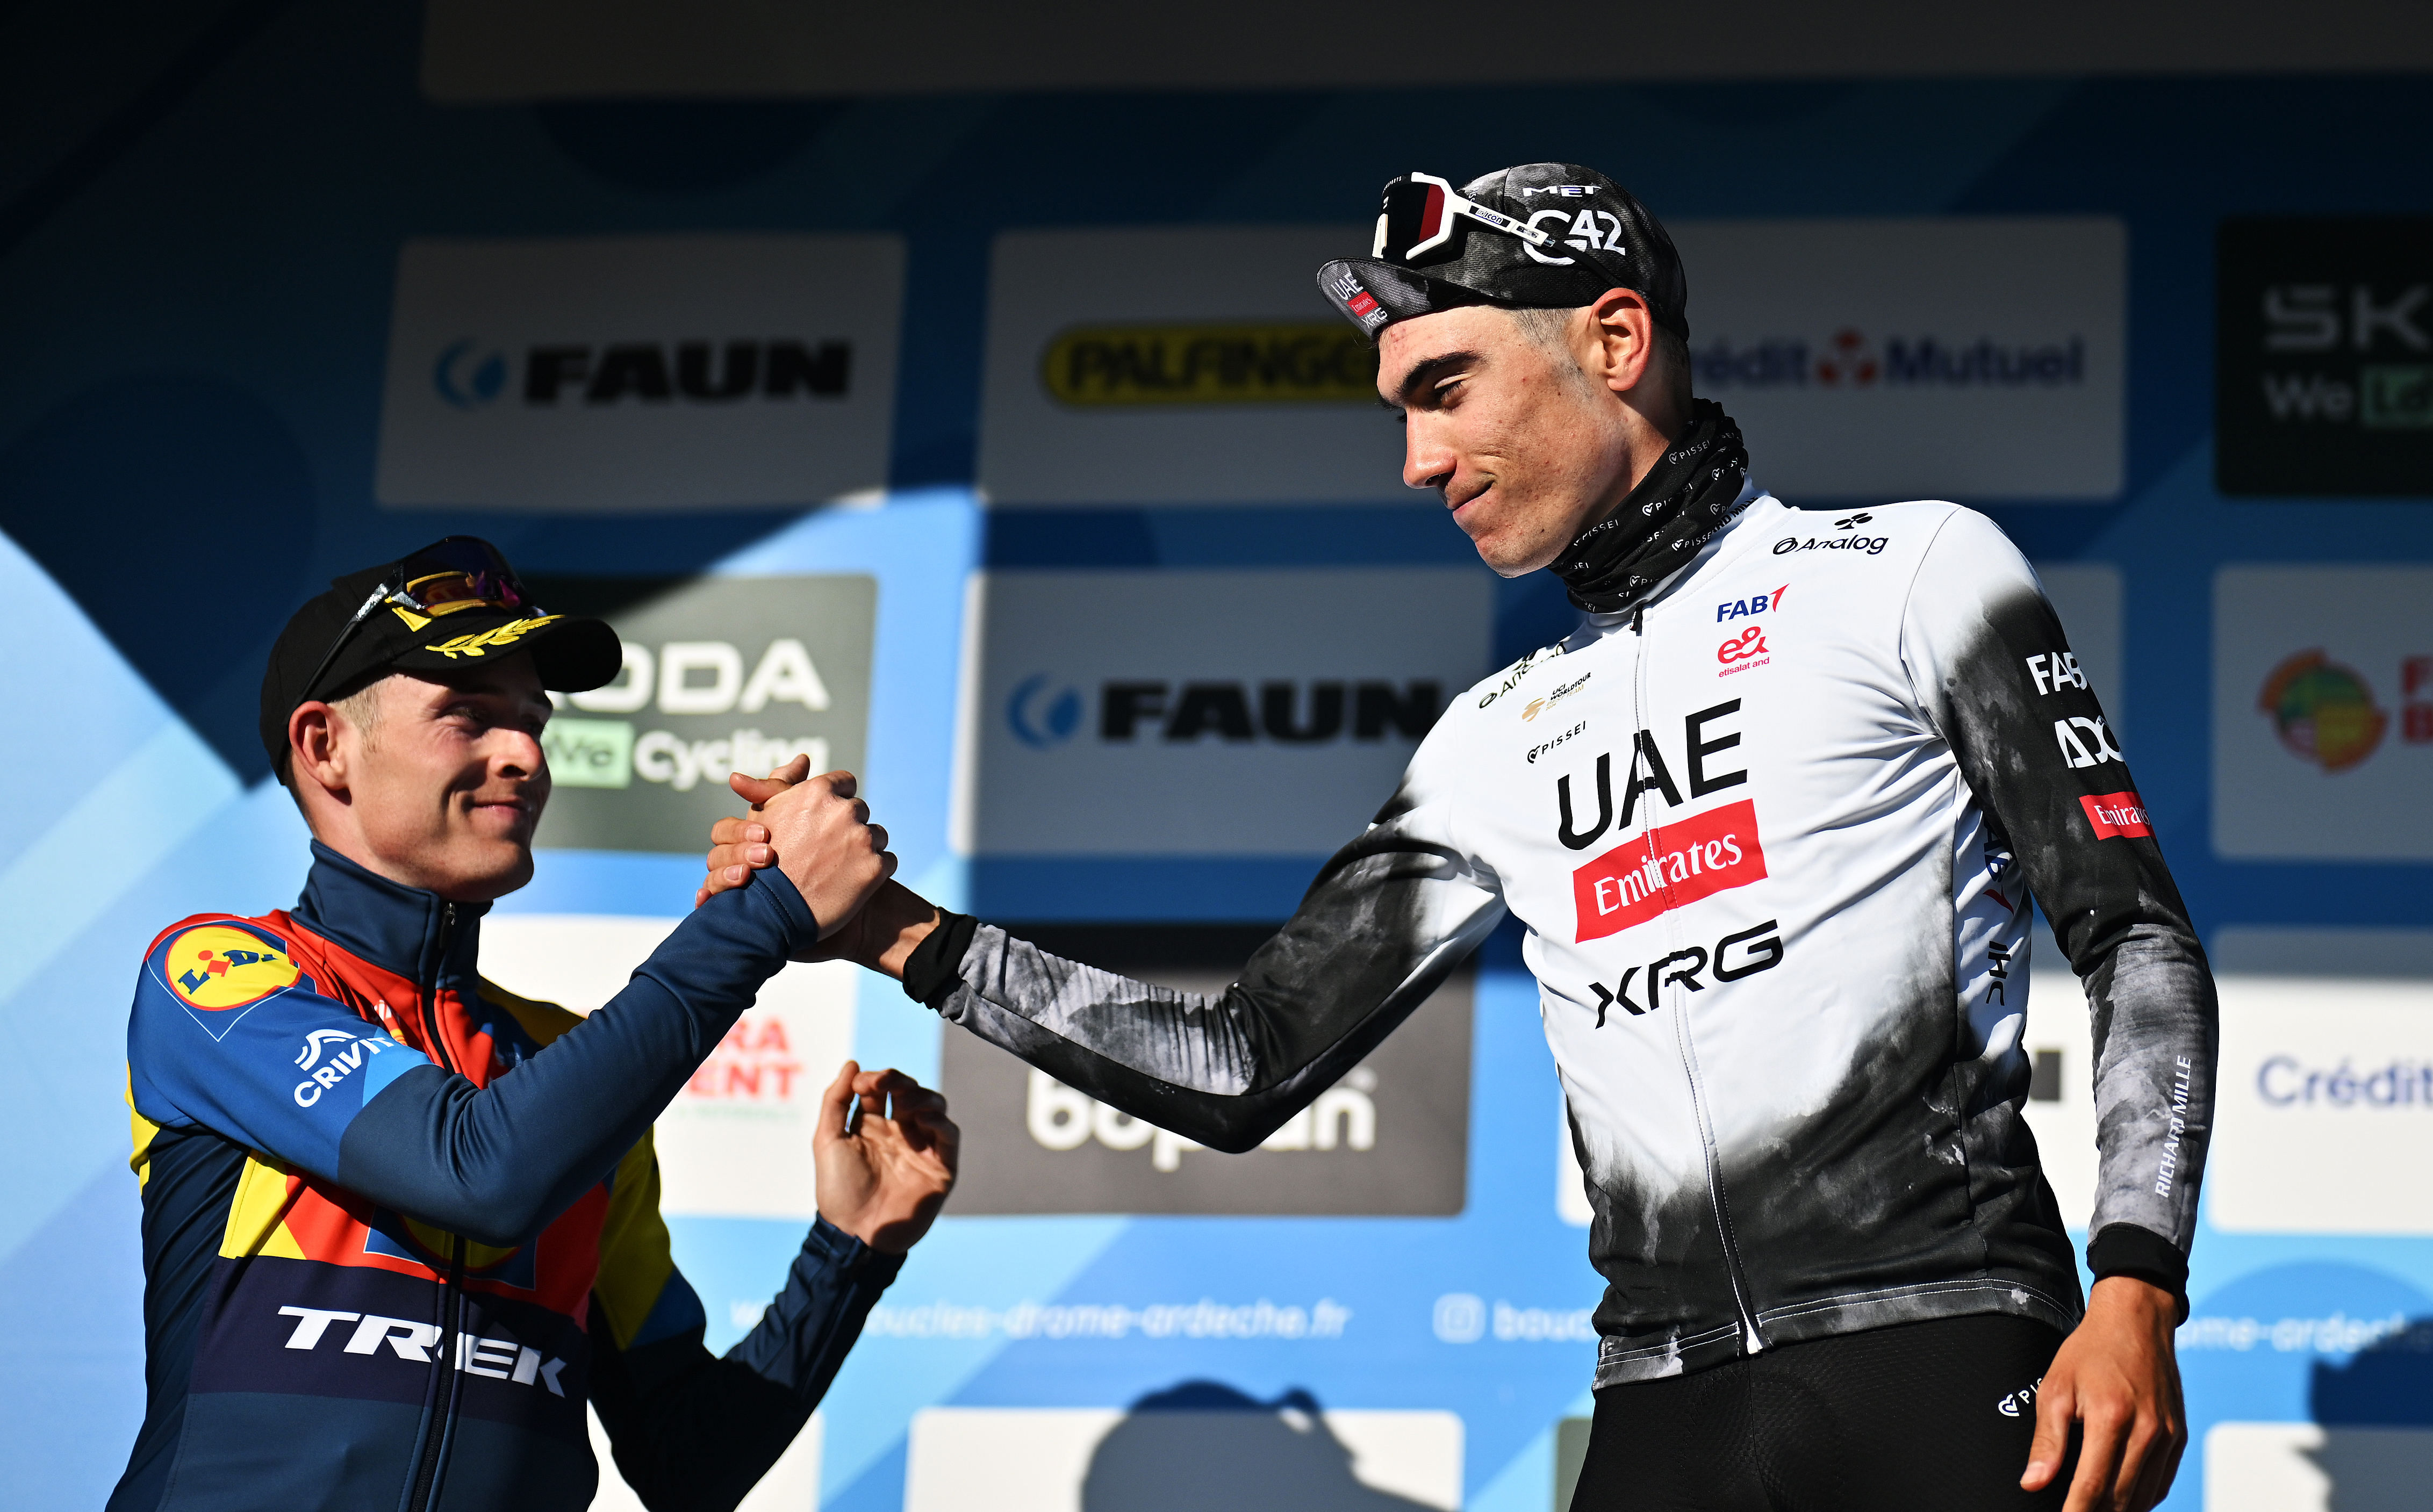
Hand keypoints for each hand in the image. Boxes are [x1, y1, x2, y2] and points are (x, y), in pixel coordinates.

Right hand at [696, 757, 894, 941]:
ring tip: (837, 870)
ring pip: (877, 836)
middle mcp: (844, 810)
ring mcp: (862, 840)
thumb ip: (784, 782)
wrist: (770, 914)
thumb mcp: (765, 815)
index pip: (845, 783)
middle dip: (848, 828)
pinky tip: (851, 884)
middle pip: (861, 811)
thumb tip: (804, 759)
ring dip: (864, 850)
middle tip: (826, 852)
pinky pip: (887, 861)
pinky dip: (874, 872)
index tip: (823, 823)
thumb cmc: (761, 862)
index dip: (835, 803)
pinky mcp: (876, 869)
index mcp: (819, 791)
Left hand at [814, 1061, 957, 1253]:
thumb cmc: (838, 1191)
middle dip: (899, 1080)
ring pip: (934, 1107)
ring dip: (921, 1096)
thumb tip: (853, 1063)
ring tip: (905, 1104)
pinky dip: (940, 1121)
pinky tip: (922, 1120)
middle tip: (885, 1082)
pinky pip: (949, 1135)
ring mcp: (920, 1149)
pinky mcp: (940, 1167)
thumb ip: (836, 1100)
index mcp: (871, 1128)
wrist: (856, 1233)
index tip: (864, 1082)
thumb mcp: (827, 1140)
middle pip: (909, 1092)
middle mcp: (898, 1134)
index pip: (882, 1089)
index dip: (876, 1078)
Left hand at [2023, 1277, 2186, 1510]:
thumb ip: (2046, 1442)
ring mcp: (2168, 1435)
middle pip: (2120, 1497)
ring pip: (2143, 1496)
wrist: (2135, 1321)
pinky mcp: (2179, 1436)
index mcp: (2112, 1418)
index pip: (2093, 1486)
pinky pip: (2161, 1483)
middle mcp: (2148, 1430)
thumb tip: (2032, 1483)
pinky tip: (2121, 1500)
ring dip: (2119, 1510)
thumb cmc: (2089, 1352)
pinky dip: (2141, 1498)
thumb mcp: (2055, 1389)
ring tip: (2094, 1509)